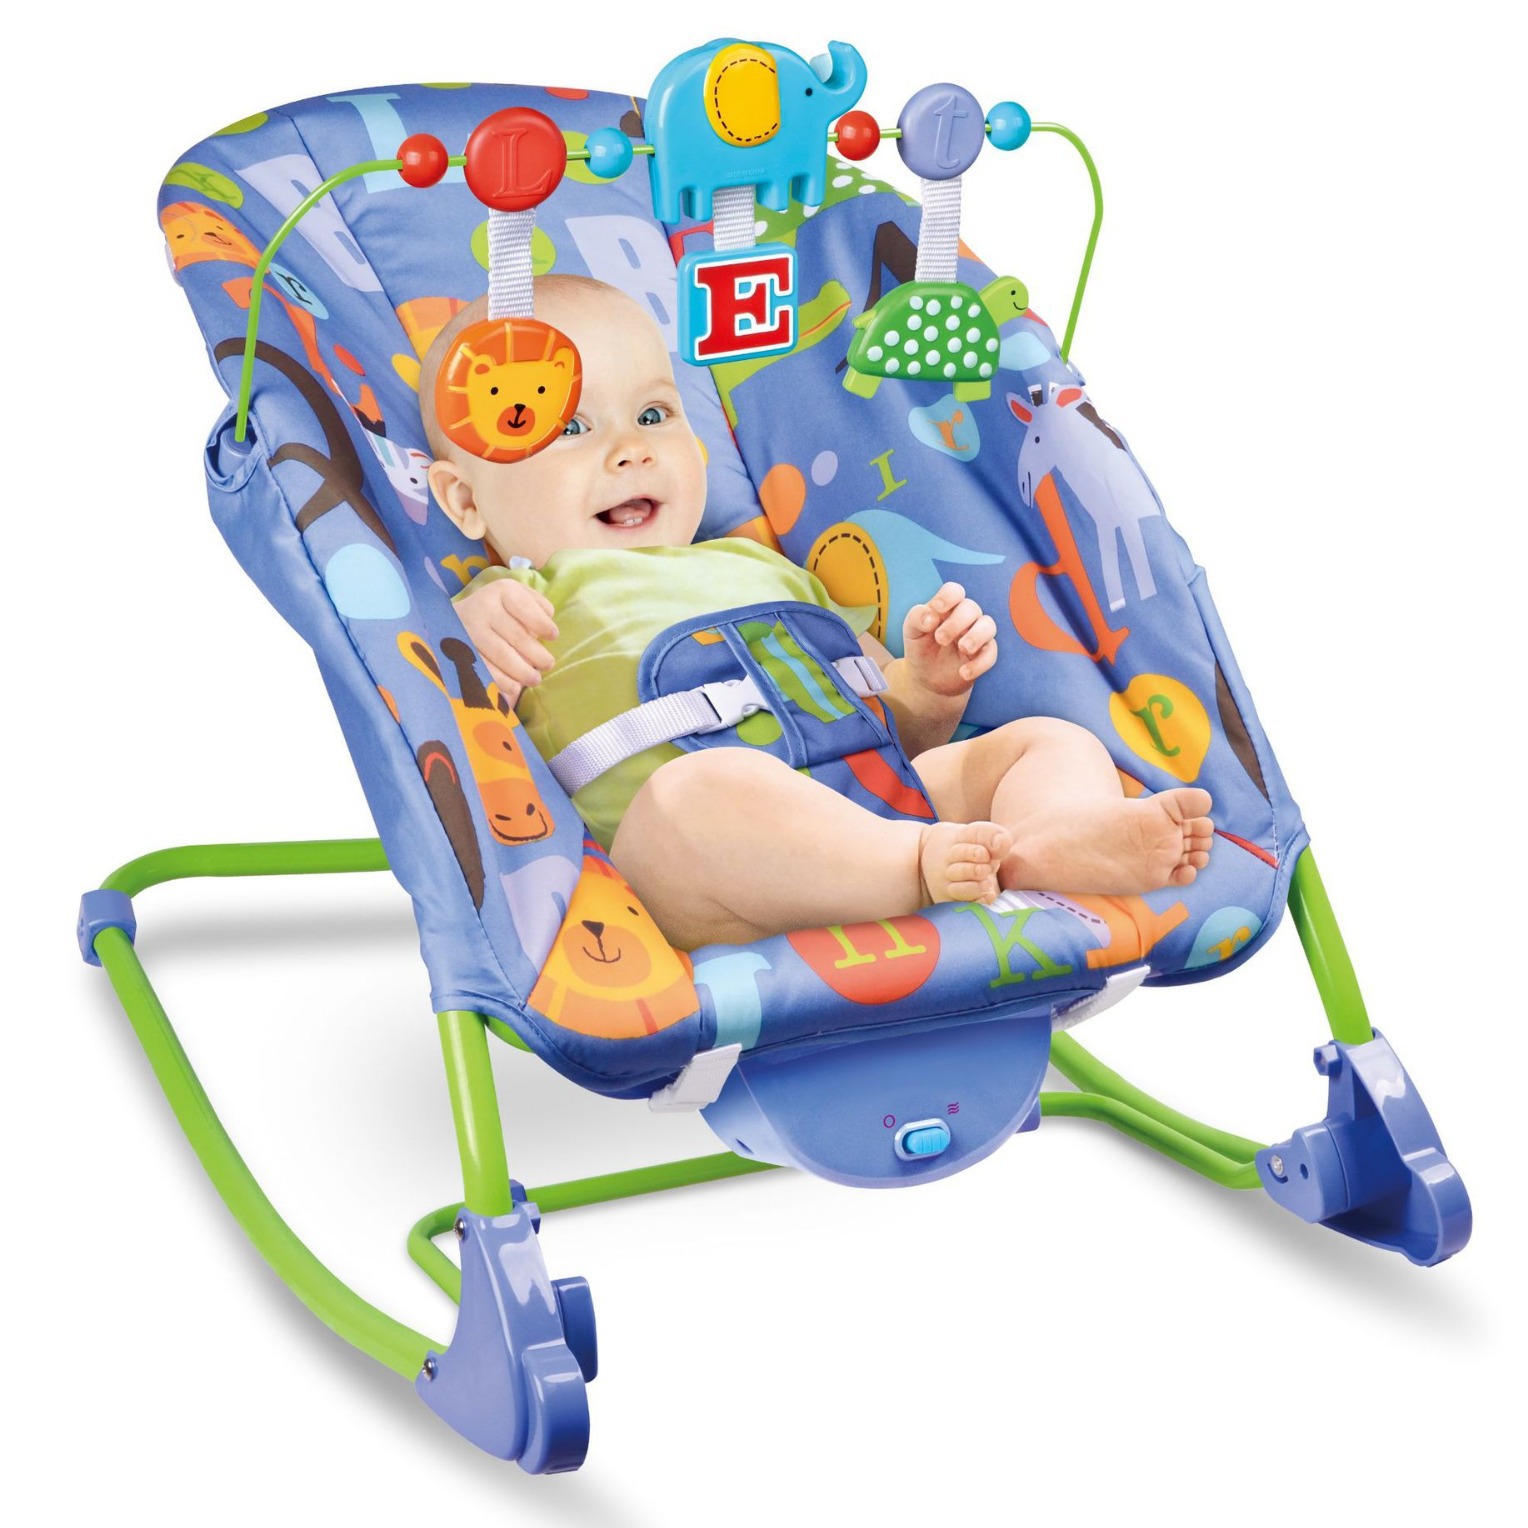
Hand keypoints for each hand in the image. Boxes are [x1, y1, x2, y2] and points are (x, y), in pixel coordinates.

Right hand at [454, 578, 558, 705]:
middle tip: (548, 665)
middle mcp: (483, 606)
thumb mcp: (517, 596)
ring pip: (501, 653)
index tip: (554, 636)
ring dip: (522, 671)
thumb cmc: (499, 609)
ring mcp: (470, 629)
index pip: (525, 607)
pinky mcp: (460, 650)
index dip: (542, 623)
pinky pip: (485, 668)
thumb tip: (548, 623)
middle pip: (516, 635)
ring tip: (535, 679)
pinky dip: (502, 680)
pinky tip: (514, 687)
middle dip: (537, 654)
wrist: (456, 618)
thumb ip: (537, 605)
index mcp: (502, 591)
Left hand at [902, 582, 997, 697]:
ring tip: (963, 649)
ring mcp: (977, 634)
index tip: (938, 608)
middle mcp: (965, 617)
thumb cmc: (920, 648)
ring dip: (976, 636)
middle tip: (940, 639)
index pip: (954, 591)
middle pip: (971, 608)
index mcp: (947, 607)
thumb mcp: (911, 632)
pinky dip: (980, 663)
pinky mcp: (984, 654)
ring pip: (988, 626)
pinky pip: (991, 653)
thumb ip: (916, 618)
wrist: (927, 679)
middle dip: (957, 622)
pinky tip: (964, 673)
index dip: (948, 596)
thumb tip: (931, 616)